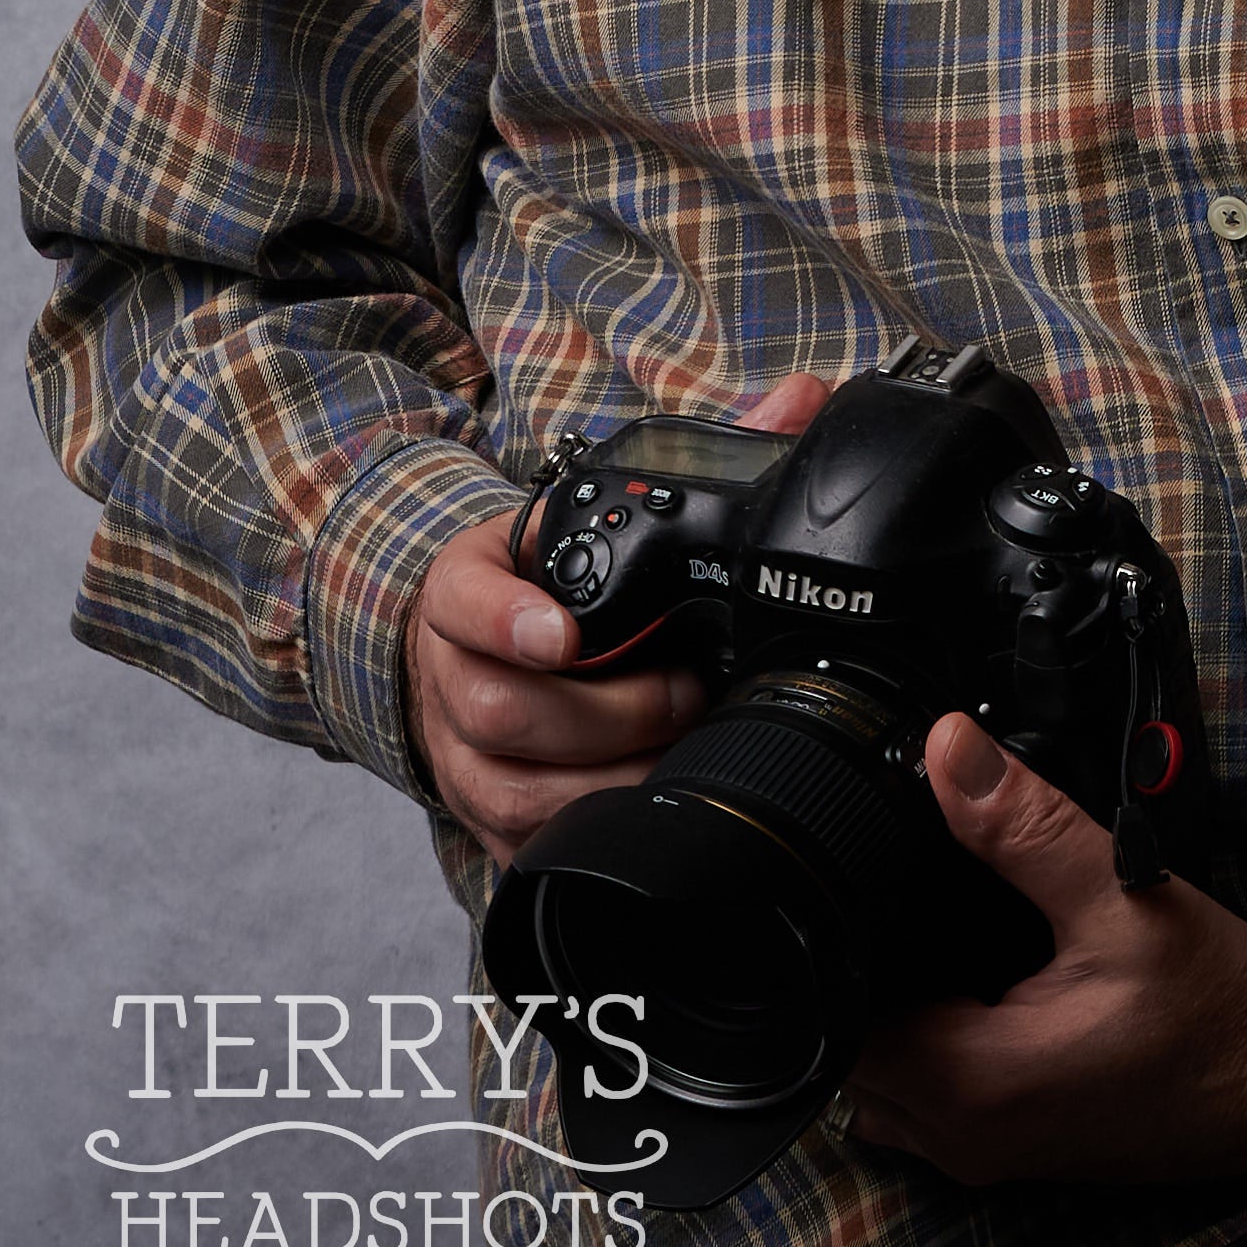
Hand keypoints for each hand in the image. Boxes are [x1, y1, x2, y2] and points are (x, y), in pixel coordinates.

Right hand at [403, 371, 829, 861]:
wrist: (475, 641)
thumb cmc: (550, 576)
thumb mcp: (592, 508)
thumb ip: (696, 452)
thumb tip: (797, 403)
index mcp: (467, 586)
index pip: (463, 600)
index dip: (506, 620)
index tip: (562, 634)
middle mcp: (449, 674)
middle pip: (500, 708)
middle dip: (610, 710)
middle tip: (686, 690)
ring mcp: (458, 754)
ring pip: (513, 787)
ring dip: (612, 776)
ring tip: (683, 745)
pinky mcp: (478, 817)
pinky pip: (523, 843)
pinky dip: (594, 827)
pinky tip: (652, 798)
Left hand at [845, 715, 1246, 1184]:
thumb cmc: (1220, 1002)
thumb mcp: (1123, 894)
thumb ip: (1026, 824)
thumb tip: (946, 748)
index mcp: (976, 1083)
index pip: (839, 1023)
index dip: (837, 948)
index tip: (856, 881)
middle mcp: (967, 1138)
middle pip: (852, 1051)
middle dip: (865, 975)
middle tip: (904, 893)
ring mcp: (992, 1155)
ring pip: (886, 1082)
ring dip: (896, 1014)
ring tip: (937, 933)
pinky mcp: (1019, 1149)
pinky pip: (931, 1101)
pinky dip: (932, 1044)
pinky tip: (976, 981)